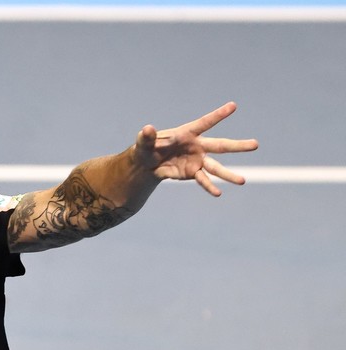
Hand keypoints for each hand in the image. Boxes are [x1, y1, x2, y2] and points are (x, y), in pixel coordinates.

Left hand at [133, 102, 258, 195]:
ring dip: (228, 174)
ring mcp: (197, 160)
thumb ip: (146, 136)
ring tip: (242, 181)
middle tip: (256, 144)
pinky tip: (218, 193)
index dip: (218, 115)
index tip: (233, 106)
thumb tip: (147, 129)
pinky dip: (209, 186)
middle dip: (238, 146)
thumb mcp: (143, 142)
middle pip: (221, 145)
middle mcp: (197, 146)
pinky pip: (203, 180)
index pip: (205, 123)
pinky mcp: (192, 172)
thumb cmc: (147, 147)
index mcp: (187, 133)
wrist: (147, 163)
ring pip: (216, 167)